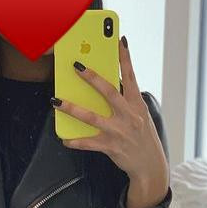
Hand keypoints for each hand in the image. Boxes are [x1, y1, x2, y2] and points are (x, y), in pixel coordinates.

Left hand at [54, 36, 169, 207]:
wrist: (150, 167)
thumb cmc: (142, 139)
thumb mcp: (140, 117)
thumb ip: (125, 102)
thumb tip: (105, 86)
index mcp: (137, 105)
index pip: (131, 76)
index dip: (125, 58)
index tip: (119, 40)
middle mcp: (129, 116)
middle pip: (109, 92)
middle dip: (92, 78)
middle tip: (76, 65)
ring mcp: (119, 132)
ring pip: (92, 117)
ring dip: (72, 108)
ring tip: (56, 101)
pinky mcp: (111, 147)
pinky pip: (88, 143)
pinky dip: (75, 141)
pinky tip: (65, 138)